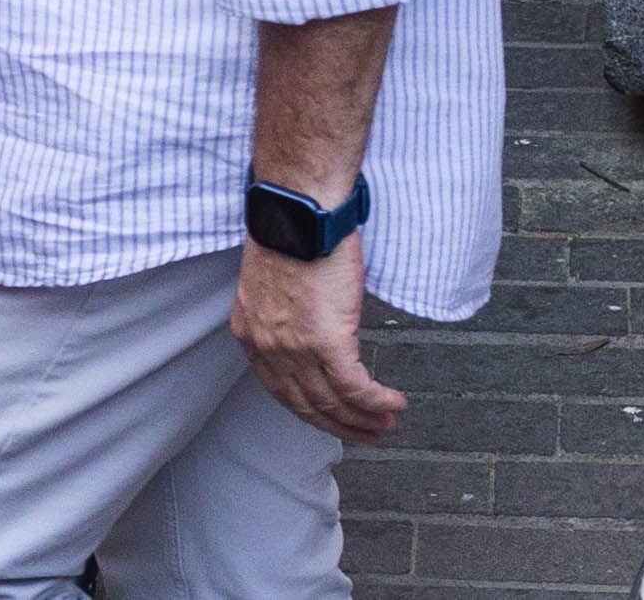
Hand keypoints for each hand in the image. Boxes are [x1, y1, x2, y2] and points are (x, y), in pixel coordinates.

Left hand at [231, 236, 404, 444]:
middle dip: (340, 425)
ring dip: (364, 419)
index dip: (310, 411)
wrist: (300, 209)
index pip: (279, 391)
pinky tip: (393, 403)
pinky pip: (355, 387)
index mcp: (251, 333)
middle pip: (306, 405)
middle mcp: (268, 347)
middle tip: (367, 434)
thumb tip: (308, 332)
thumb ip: (283, 316)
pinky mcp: (327, 341)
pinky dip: (376, 401)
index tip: (331, 420)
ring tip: (387, 422)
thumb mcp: (272, 282)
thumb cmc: (291, 231)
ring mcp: (296, 348)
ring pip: (333, 402)